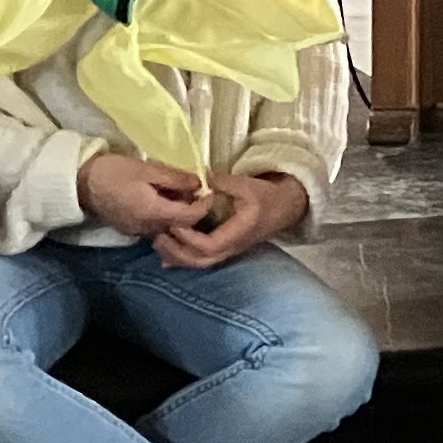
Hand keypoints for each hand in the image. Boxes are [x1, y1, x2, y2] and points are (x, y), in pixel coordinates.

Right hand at [80, 151, 211, 239]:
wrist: (80, 184)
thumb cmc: (113, 172)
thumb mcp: (147, 169)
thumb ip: (175, 178)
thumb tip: (199, 183)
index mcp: (153, 213)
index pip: (190, 218)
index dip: (204, 205)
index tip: (209, 191)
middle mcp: (147, 229)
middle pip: (181, 225)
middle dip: (192, 209)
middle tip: (195, 189)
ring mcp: (138, 232)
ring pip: (169, 227)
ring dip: (178, 213)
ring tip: (178, 192)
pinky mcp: (131, 231)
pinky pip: (156, 227)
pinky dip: (165, 216)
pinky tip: (162, 200)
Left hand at [153, 169, 310, 269]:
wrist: (285, 208)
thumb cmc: (267, 196)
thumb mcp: (247, 185)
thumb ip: (224, 182)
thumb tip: (202, 178)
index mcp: (239, 232)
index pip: (210, 245)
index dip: (190, 238)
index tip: (176, 222)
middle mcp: (233, 246)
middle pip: (202, 261)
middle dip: (178, 251)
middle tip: (158, 236)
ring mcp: (229, 250)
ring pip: (200, 263)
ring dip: (177, 256)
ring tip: (158, 242)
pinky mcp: (224, 248)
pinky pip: (202, 259)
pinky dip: (182, 259)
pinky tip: (166, 255)